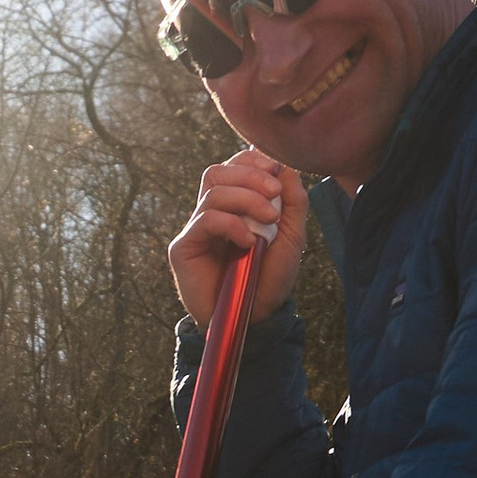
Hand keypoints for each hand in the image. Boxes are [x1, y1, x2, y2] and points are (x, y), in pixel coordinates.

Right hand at [167, 153, 305, 327]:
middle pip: (217, 172)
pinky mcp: (184, 247)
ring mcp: (195, 229)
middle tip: (275, 195)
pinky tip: (248, 242)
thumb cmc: (270, 278)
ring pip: (213, 192)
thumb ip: (293, 200)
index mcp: (234, 205)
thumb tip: (283, 164)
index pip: (233, 165)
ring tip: (268, 222)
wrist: (255, 317)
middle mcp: (211, 213)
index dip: (253, 160)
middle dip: (250, 175)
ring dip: (246, 199)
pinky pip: (205, 220)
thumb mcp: (292, 235)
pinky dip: (231, 224)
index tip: (277, 173)